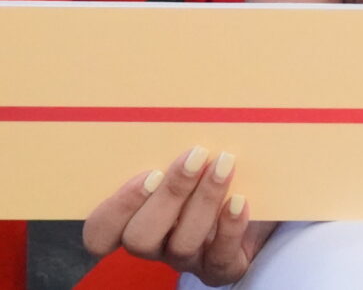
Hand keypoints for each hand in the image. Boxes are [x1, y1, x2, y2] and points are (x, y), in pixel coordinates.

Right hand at [82, 147, 274, 285]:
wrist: (262, 200)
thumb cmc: (211, 168)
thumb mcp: (187, 154)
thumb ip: (169, 140)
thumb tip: (170, 94)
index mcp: (134, 218)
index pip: (100, 232)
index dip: (115, 209)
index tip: (147, 172)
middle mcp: (156, 242)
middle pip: (140, 238)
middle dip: (168, 195)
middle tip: (195, 156)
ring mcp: (188, 258)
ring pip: (181, 244)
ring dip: (204, 201)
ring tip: (225, 164)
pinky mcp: (222, 268)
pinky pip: (220, 257)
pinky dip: (229, 228)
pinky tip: (240, 201)